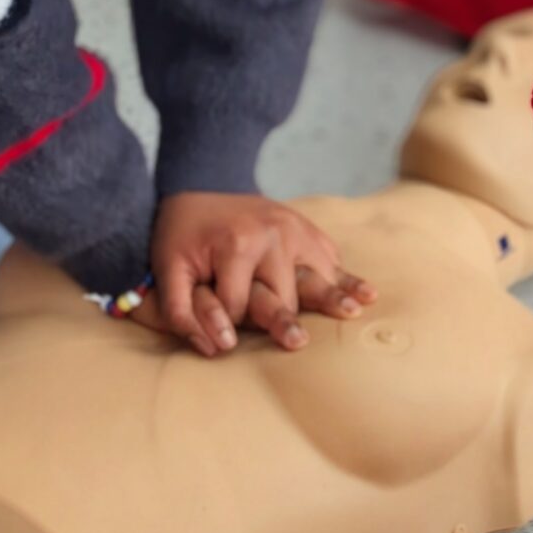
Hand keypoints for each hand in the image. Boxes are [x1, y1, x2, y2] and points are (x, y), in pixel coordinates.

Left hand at [137, 192, 376, 356]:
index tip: (218, 327)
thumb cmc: (181, 233)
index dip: (226, 323)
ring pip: (317, 274)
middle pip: (285, 295)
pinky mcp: (306, 226)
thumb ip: (180, 311)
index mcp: (239, 244)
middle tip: (297, 344)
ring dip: (334, 296)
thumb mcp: (167, 269)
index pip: (240, 306)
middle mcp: (274, 234)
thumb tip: (215, 348)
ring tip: (354, 313)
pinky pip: (328, 254)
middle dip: (283, 321)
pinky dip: (344, 275)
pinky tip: (365, 292)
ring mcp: (295, 227)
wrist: (200, 184)